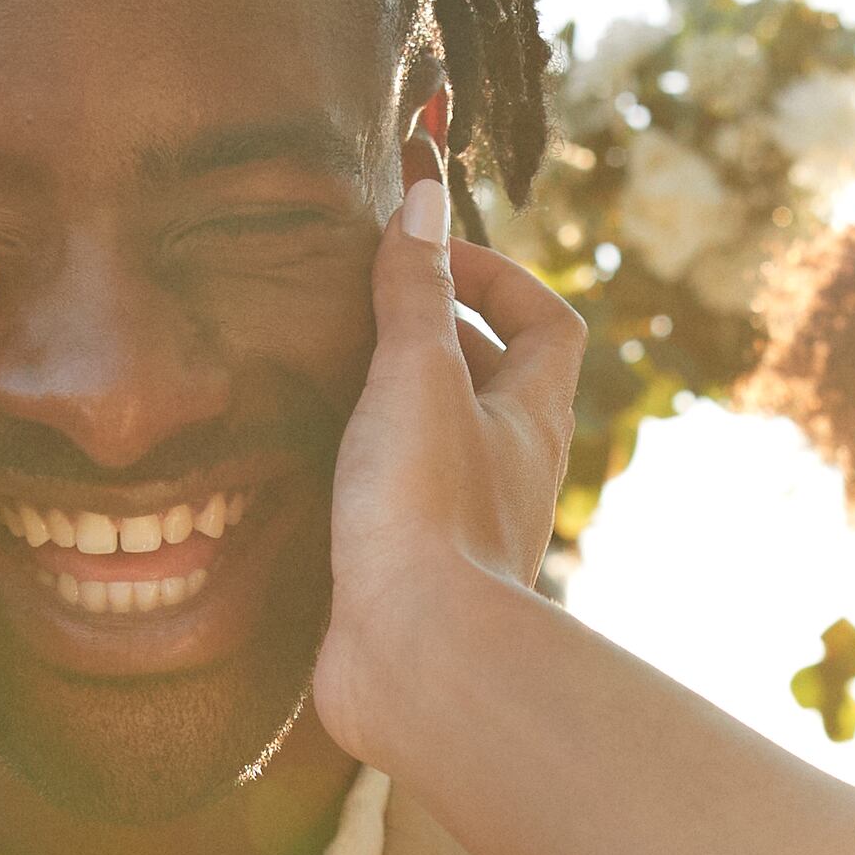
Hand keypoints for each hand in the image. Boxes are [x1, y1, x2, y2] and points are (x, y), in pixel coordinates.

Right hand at [314, 176, 582, 773]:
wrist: (414, 660)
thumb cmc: (425, 512)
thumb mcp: (415, 376)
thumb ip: (414, 289)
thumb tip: (425, 193)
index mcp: (531, 418)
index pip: (548, 324)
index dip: (501, 277)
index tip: (431, 255)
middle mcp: (514, 471)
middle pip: (497, 382)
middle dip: (440, 338)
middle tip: (365, 309)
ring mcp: (469, 528)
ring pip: (445, 445)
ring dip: (397, 407)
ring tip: (324, 374)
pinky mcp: (417, 577)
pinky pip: (402, 505)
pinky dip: (365, 475)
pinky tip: (306, 465)